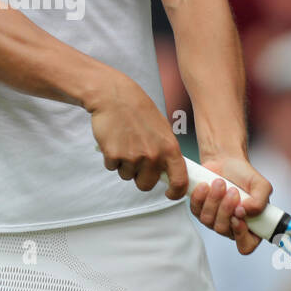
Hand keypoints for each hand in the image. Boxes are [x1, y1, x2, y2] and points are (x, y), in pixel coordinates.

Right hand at [88, 77, 186, 198]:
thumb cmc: (139, 110)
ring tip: (124, 143)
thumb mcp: (162, 130)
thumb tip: (167, 173)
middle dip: (140, 177)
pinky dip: (111, 158)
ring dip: (124, 165)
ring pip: (127, 176)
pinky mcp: (114, 155)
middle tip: (136, 160)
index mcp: (169, 149)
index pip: (179, 181)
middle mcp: (153, 156)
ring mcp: (133, 157)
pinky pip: (112, 168)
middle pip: (146, 185)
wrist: (114, 96)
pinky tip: (114, 141)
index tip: (169, 194)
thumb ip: (166, 152)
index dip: (176, 193)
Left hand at [188, 155, 272, 254]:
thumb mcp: (261, 186)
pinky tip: (206, 185)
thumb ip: (260, 201)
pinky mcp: (200, 210)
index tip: (238, 216)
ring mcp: (214, 220)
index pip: (246, 245)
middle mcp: (232, 227)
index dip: (241, 235)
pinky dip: (200, 197)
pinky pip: (196, 210)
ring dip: (214, 200)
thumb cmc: (245, 176)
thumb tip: (246, 211)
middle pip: (223, 230)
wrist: (227, 162)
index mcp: (251, 227)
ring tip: (220, 183)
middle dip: (226, 209)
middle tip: (233, 191)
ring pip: (208, 220)